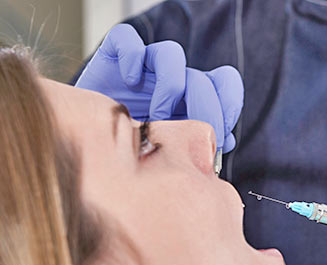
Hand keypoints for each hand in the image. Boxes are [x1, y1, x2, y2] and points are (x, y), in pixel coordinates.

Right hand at [75, 24, 242, 152]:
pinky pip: (127, 39)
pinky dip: (131, 56)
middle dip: (202, 106)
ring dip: (170, 87)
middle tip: (188, 136)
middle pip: (201, 77)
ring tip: (156, 118)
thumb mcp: (169, 154)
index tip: (220, 132)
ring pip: (171, 54)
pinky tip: (129, 82)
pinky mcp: (113, 56)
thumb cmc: (132, 153)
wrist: (88, 149)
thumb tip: (225, 141)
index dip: (229, 103)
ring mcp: (144, 66)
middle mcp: (172, 79)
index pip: (225, 83)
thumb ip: (197, 146)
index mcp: (192, 97)